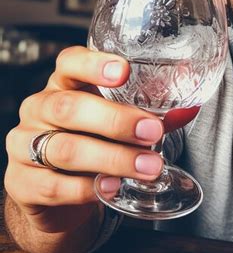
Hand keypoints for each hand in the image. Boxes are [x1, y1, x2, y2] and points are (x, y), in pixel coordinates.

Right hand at [4, 46, 167, 235]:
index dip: (94, 64)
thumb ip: (150, 114)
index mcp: (64, 83)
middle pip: (70, 107)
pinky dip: (89, 188)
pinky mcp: (22, 182)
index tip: (124, 71)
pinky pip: (54, 185)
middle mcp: (40, 107)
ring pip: (66, 148)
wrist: (60, 190)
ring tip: (148, 166)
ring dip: (113, 158)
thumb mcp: (117, 121)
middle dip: (116, 120)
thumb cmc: (94, 140)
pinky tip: (114, 188)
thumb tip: (190, 109)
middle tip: (153, 131)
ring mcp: (24, 144)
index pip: (70, 63)